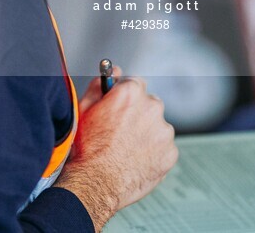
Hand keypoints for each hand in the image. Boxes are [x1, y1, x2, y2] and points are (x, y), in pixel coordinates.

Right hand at [56, 73, 177, 230]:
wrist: (95, 184)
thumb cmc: (86, 148)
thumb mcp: (84, 109)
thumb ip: (100, 85)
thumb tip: (113, 71)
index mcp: (131, 92)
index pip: (135, 84)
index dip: (125, 97)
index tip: (120, 109)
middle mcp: (152, 107)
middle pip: (149, 104)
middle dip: (138, 115)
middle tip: (121, 133)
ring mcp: (163, 131)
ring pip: (157, 127)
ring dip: (147, 134)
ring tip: (127, 150)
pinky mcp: (170, 152)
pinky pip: (164, 148)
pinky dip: (154, 154)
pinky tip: (135, 161)